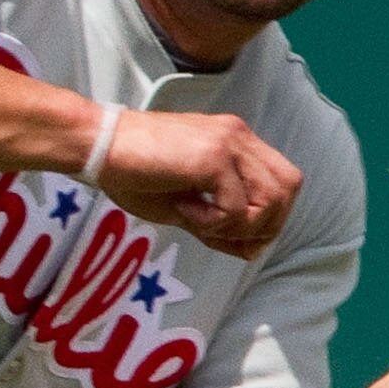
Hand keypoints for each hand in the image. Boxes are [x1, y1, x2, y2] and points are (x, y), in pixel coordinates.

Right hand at [92, 111, 300, 259]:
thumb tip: (251, 250)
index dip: (270, 217)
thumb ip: (220, 222)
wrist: (99, 146)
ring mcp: (229, 143)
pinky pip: (236, 208)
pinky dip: (212, 223)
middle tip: (225, 237)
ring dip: (240, 226)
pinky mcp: (213, 157)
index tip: (237, 239)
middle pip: (289, 188)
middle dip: (265, 225)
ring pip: (271, 199)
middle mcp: (239, 137)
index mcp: (236, 141)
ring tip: (201, 224)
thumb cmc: (132, 173)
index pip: (282, 181)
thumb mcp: (185, 206)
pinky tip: (183, 212)